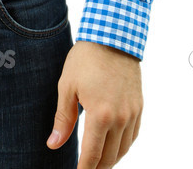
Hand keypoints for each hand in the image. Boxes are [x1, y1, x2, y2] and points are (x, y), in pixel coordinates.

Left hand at [47, 41, 142, 167]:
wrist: (113, 36)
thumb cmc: (86, 59)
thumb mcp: (67, 86)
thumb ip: (62, 119)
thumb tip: (53, 144)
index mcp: (100, 115)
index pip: (92, 155)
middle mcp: (120, 118)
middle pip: (110, 157)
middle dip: (97, 167)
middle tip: (85, 168)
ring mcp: (132, 113)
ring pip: (123, 149)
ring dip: (111, 160)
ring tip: (97, 162)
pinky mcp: (139, 106)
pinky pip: (133, 135)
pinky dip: (123, 146)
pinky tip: (113, 146)